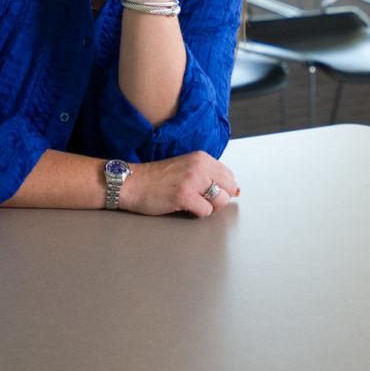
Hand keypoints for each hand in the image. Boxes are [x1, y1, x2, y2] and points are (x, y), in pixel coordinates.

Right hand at [119, 151, 238, 217]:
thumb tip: (237, 190)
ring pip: (220, 202)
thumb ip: (210, 175)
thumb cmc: (157, 178)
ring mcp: (192, 180)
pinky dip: (196, 213)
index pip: (229, 176)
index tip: (205, 191)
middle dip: (217, 199)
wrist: (132, 183)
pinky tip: (182, 206)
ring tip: (190, 201)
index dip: (220, 188)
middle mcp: (199, 166)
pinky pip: (205, 211)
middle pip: (229, 190)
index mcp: (201, 157)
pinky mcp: (184, 195)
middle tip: (198, 198)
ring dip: (207, 207)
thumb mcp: (186, 167)